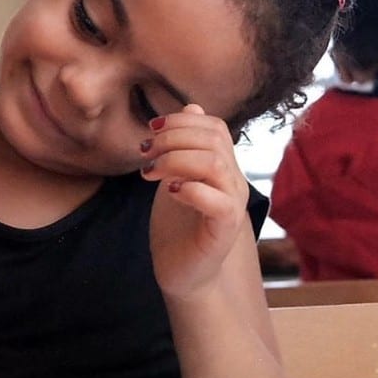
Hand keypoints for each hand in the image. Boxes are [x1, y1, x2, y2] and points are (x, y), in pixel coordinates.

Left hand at [141, 104, 249, 298]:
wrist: (184, 272)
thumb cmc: (179, 225)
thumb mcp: (175, 175)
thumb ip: (182, 145)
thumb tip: (192, 105)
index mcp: (221, 166)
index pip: (214, 126)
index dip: (182, 120)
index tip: (151, 130)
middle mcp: (231, 181)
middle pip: (214, 139)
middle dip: (173, 137)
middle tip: (146, 152)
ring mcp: (231, 204)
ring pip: (214, 163)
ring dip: (176, 160)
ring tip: (150, 172)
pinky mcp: (224, 229)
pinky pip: (219, 202)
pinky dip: (191, 190)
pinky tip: (169, 191)